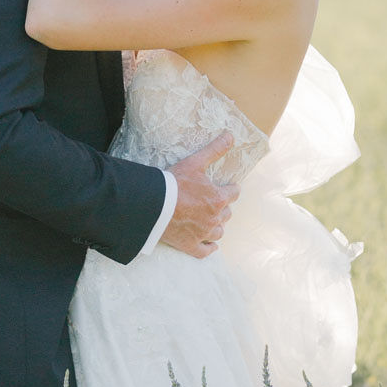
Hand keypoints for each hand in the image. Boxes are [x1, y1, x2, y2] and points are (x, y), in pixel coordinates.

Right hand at [163, 133, 237, 259]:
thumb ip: (214, 149)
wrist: (153, 206)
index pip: (233, 193)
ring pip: (219, 233)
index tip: (227, 188)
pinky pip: (205, 251)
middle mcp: (215, 218)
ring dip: (217, 227)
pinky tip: (210, 245)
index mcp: (218, 199)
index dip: (230, 189)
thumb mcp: (195, 163)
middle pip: (227, 214)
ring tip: (211, 221)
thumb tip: (230, 135)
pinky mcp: (191, 246)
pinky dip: (209, 248)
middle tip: (214, 202)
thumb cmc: (174, 183)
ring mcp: (203, 234)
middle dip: (222, 208)